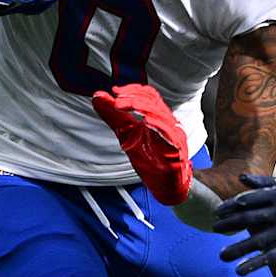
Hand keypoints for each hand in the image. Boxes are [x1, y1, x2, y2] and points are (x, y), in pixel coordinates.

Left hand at [91, 84, 192, 203]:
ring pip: (161, 114)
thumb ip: (113, 116)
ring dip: (141, 107)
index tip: (115, 91)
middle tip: (116, 100)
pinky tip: (145, 122)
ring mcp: (174, 135)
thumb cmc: (151, 160)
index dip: (133, 90)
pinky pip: (169, 134)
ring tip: (123, 106)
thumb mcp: (126, 135)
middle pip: (154, 101)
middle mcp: (168, 123)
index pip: (149, 95)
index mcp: (158, 117)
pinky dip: (158, 126)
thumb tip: (97, 97)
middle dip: (133, 97)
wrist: (165, 186)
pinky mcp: (177, 149)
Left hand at [215, 174, 275, 272]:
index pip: (247, 201)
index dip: (229, 207)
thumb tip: (241, 179)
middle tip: (213, 229)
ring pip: (255, 241)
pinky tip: (240, 270)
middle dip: (228, 225)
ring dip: (237, 249)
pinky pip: (270, 255)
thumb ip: (265, 183)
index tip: (217, 212)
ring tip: (222, 255)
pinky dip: (254, 263)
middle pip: (247, 219)